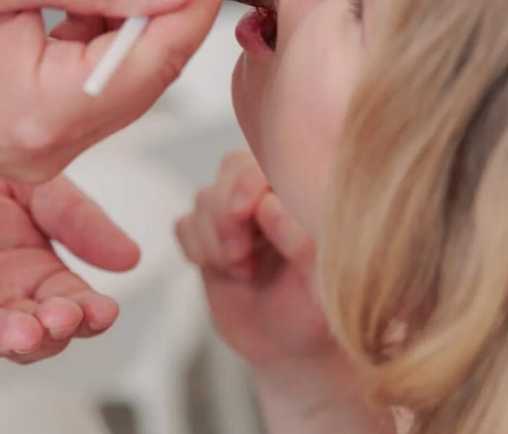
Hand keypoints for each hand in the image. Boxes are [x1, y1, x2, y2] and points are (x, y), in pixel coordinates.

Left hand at [0, 135, 139, 361]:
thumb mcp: (28, 182)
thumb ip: (74, 217)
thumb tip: (130, 257)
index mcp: (30, 268)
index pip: (69, 302)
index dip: (88, 312)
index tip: (105, 310)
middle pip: (33, 331)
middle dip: (51, 330)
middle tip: (65, 318)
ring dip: (6, 339)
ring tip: (27, 332)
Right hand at [177, 150, 334, 367]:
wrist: (290, 346)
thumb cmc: (318, 312)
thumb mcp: (323, 286)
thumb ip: (303, 244)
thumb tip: (271, 206)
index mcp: (304, 193)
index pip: (271, 161)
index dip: (249, 182)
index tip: (244, 214)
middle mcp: (271, 193)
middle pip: (231, 169)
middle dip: (226, 213)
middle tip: (239, 255)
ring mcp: (237, 212)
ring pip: (204, 198)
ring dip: (215, 239)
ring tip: (243, 271)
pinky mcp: (209, 235)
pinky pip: (185, 225)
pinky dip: (196, 248)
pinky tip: (223, 271)